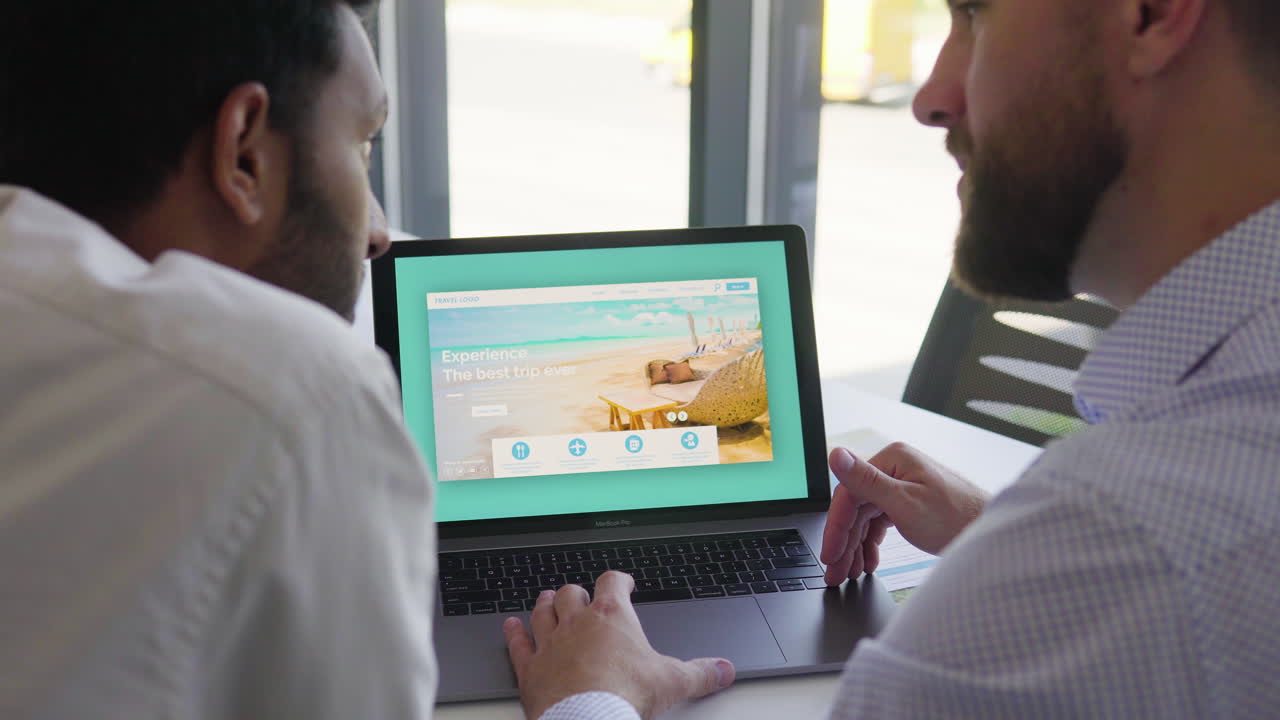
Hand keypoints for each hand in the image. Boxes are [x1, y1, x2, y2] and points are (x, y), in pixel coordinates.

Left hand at [503, 571, 734, 719]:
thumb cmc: (625, 695)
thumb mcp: (673, 682)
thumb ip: (701, 673)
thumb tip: (723, 669)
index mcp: (611, 617)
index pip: (612, 583)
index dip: (618, 580)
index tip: (623, 582)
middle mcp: (577, 623)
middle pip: (572, 594)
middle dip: (577, 593)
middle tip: (580, 595)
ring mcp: (550, 644)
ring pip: (542, 612)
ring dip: (545, 605)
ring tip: (546, 599)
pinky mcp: (530, 668)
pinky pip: (518, 645)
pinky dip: (514, 634)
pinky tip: (510, 627)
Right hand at [821, 443, 988, 585]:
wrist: (991, 535)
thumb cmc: (957, 518)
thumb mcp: (904, 503)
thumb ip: (866, 481)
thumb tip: (836, 454)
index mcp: (892, 460)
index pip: (849, 493)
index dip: (836, 527)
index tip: (829, 554)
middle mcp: (895, 469)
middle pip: (856, 508)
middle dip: (844, 543)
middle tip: (835, 571)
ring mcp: (902, 486)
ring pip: (866, 518)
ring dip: (855, 546)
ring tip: (850, 572)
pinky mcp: (909, 503)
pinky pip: (880, 523)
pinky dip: (871, 543)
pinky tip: (868, 561)